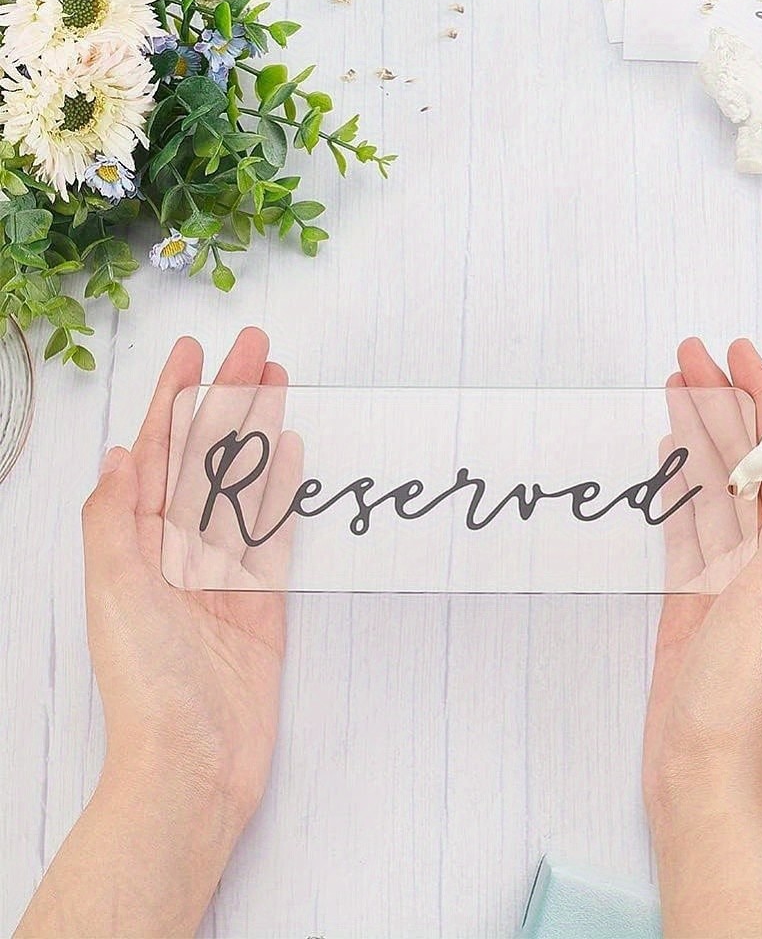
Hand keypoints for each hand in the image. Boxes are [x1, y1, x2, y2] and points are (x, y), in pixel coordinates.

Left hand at [17, 328, 292, 937]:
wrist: (194, 767)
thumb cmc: (147, 685)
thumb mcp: (115, 591)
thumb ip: (117, 518)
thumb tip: (122, 451)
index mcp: (135, 544)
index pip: (156, 452)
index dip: (174, 399)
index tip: (195, 351)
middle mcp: (176, 551)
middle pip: (205, 457)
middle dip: (227, 400)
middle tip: (256, 347)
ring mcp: (221, 574)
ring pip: (242, 486)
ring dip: (258, 433)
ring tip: (278, 384)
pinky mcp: (261, 602)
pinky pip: (273, 534)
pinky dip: (282, 493)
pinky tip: (291, 458)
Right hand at [643, 338, 761, 938]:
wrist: (700, 767)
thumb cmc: (740, 690)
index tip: (734, 352)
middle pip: (743, 459)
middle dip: (721, 403)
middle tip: (688, 356)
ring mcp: (723, 573)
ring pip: (710, 485)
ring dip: (696, 435)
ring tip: (673, 390)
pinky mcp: (687, 595)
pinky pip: (684, 524)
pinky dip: (676, 487)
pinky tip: (665, 462)